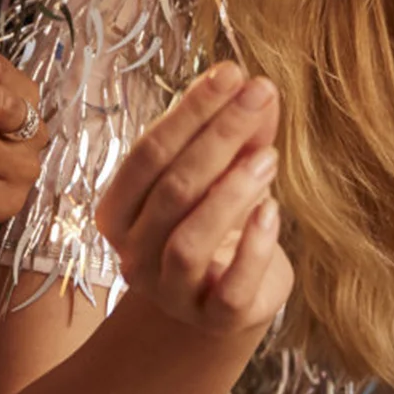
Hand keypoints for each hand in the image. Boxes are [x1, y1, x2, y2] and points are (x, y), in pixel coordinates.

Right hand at [97, 61, 292, 337]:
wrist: (223, 301)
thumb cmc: (213, 226)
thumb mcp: (220, 176)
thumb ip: (236, 136)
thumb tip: (260, 89)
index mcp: (118, 210)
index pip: (148, 151)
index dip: (189, 110)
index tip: (230, 73)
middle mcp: (133, 252)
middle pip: (171, 187)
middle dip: (219, 134)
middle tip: (258, 95)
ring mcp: (170, 291)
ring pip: (190, 239)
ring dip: (232, 192)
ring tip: (270, 155)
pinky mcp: (213, 319)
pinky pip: (230, 287)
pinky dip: (254, 247)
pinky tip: (274, 212)